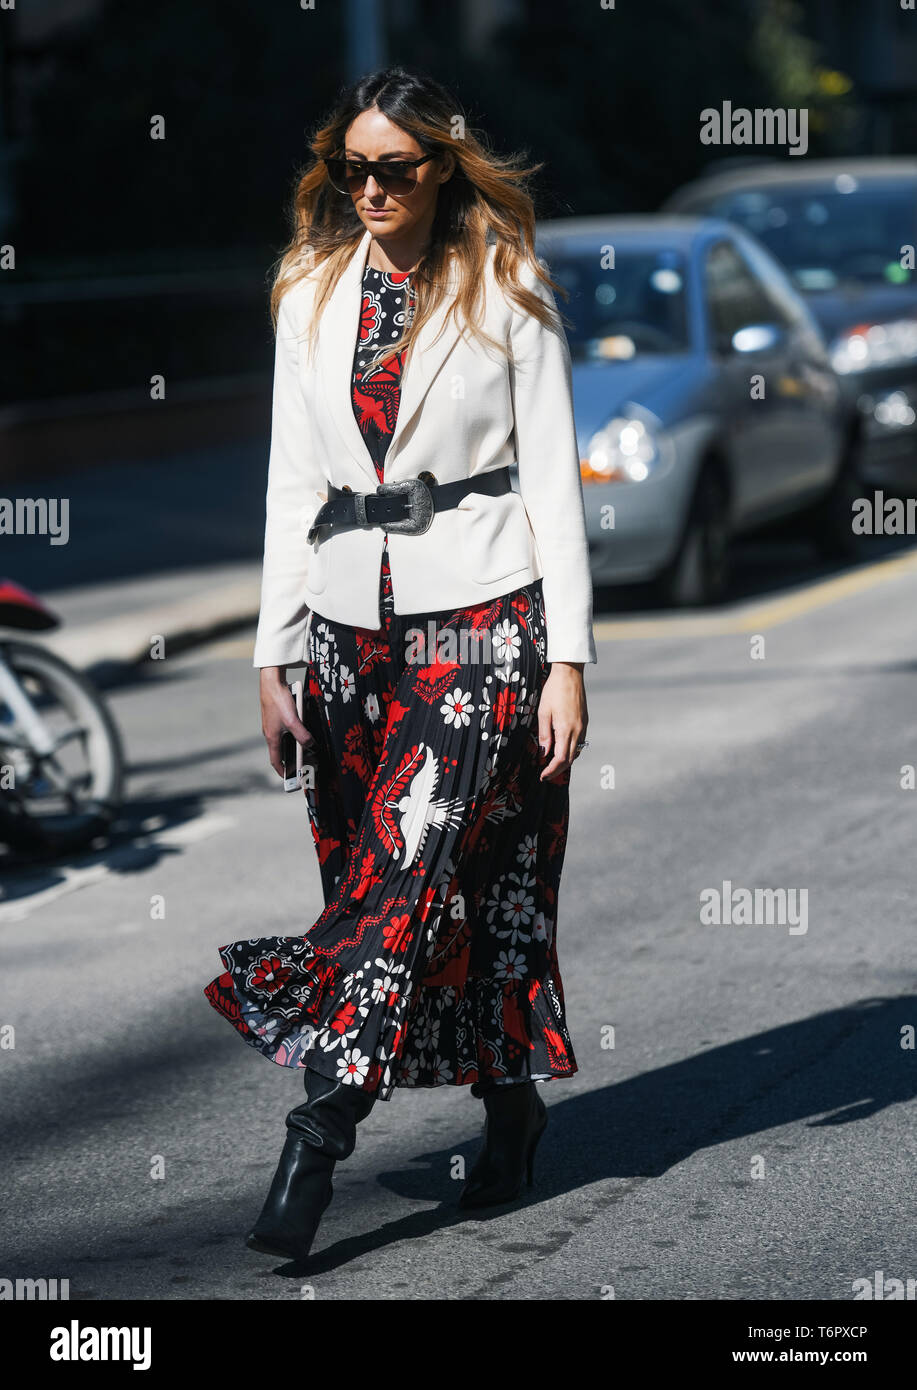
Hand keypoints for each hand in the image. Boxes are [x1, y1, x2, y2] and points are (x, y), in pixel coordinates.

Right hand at [259, 667, 314, 778]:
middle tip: (301, 765)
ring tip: (305, 749)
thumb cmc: (279, 701)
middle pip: (280, 751)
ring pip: (284, 739)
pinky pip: (285, 729)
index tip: (289, 778)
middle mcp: (270, 733)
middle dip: (290, 760)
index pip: (275, 761)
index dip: (282, 771)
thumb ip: (303, 736)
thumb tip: (311, 746)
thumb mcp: (293, 721)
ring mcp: (272, 724)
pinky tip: (302, 728)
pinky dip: (293, 733)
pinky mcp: (276, 716)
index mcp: (272, 738)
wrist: (271, 681)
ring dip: (293, 745)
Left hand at [537, 661, 587, 782]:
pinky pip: (580, 742)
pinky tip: (562, 749)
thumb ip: (544, 734)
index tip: (543, 776)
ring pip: (576, 751)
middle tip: (546, 774)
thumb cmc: (554, 690)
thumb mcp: (543, 712)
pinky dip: (571, 750)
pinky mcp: (584, 721)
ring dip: (565, 761)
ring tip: (552, 764)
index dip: (551, 770)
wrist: (570, 673)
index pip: (560, 758)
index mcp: (565, 729)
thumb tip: (544, 753)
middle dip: (558, 769)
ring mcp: (583, 726)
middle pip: (570, 759)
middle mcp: (577, 730)